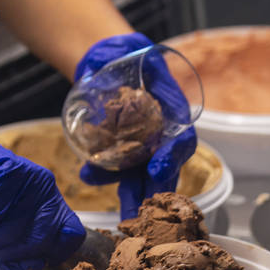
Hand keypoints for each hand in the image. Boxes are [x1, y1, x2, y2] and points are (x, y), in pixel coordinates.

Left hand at [75, 32, 196, 218]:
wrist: (109, 59)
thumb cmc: (129, 54)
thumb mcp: (137, 52)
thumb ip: (133, 64)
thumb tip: (108, 70)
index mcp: (174, 115)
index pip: (182, 141)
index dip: (172, 158)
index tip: (156, 170)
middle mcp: (161, 136)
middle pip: (162, 171)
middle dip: (151, 195)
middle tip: (141, 218)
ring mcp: (140, 146)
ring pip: (139, 177)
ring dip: (130, 196)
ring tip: (121, 217)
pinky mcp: (119, 152)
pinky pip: (114, 170)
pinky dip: (101, 175)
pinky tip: (88, 175)